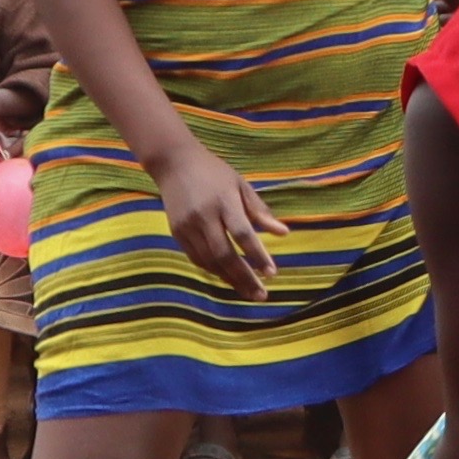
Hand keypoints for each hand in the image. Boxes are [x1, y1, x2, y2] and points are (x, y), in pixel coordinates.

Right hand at [150, 143, 288, 294]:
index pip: (243, 234)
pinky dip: (214, 271)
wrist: (174, 163)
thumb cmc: (215, 173)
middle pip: (225, 254)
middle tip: (261, 295)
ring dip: (230, 279)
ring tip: (248, 292)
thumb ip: (260, 211)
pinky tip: (229, 278)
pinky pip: (197, 259)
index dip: (257, 256)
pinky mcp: (177, 232)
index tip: (272, 274)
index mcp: (224, 201)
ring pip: (210, 261)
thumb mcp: (241, 185)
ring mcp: (188, 226)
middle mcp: (204, 216)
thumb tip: (284, 233)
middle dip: (244, 278)